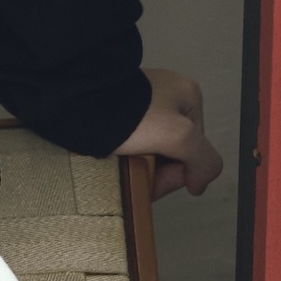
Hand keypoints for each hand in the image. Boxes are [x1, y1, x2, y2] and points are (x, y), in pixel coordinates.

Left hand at [116, 67, 222, 202]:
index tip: (157, 184)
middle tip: (137, 178)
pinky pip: (130, 141)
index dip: (178, 173)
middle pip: (173, 149)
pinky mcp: (118, 111)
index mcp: (188, 95)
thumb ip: (203, 160)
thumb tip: (200, 182)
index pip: (195, 148)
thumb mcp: (179, 136)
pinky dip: (126, 156)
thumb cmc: (128, 116)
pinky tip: (115, 163)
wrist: (77, 102)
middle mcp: (167, 95)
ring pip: (151, 148)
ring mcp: (140, 103)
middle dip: (157, 170)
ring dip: (141, 166)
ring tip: (123, 171)